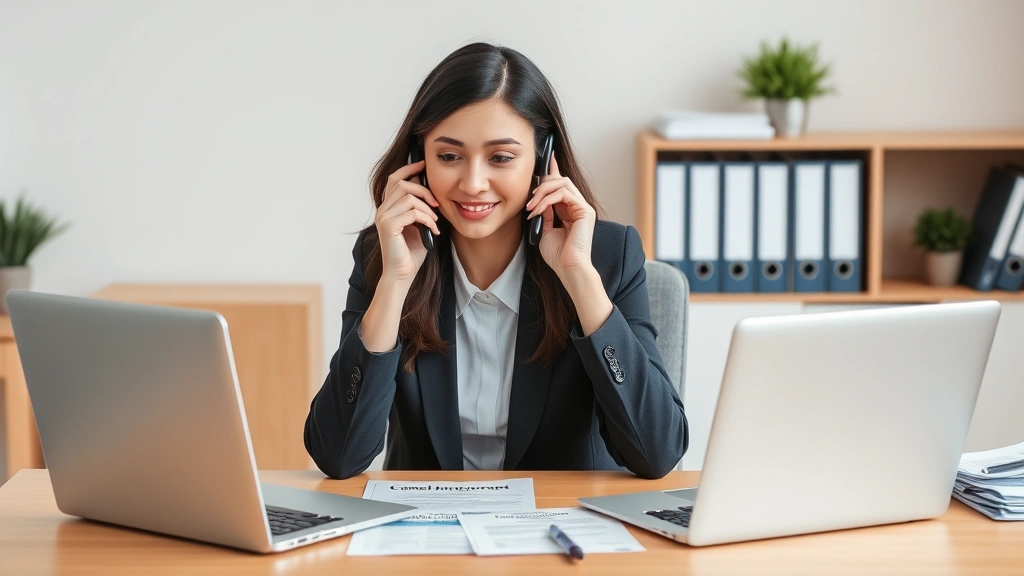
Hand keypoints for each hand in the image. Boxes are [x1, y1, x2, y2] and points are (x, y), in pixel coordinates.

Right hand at [375, 160, 440, 285]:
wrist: (403, 275)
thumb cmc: (411, 253)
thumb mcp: (418, 226)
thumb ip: (419, 209)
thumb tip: (429, 193)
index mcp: (388, 208)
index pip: (394, 179)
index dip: (408, 169)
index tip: (423, 164)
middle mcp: (382, 210)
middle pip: (402, 184)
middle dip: (424, 190)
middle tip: (437, 204)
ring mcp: (383, 217)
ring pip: (409, 197)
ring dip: (428, 208)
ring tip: (435, 221)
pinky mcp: (389, 226)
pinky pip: (412, 212)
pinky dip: (427, 219)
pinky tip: (433, 230)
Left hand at [525, 154, 596, 281]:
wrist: (568, 268)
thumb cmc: (558, 255)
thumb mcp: (546, 229)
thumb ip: (545, 213)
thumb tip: (539, 199)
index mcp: (570, 210)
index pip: (561, 184)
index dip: (553, 170)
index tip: (546, 158)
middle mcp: (578, 206)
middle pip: (560, 180)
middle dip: (541, 184)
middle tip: (529, 200)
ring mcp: (583, 207)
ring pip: (562, 183)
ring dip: (542, 192)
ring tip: (531, 207)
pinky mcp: (585, 210)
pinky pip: (564, 193)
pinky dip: (548, 199)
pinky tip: (538, 210)